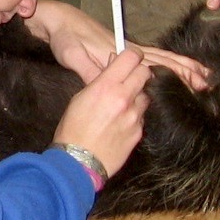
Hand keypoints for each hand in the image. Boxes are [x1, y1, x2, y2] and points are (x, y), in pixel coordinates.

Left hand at [29, 0, 208, 90]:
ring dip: (184, 67)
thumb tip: (104, 84)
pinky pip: (154, 59)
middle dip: (188, 70)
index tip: (194, 83)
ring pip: (163, 58)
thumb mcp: (73, 56)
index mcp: (122, 51)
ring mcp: (129, 49)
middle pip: (166, 59)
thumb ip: (89, 70)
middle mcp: (130, 49)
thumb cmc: (65, 38)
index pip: (156, 64)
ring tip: (203, 76)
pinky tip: (177, 73)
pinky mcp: (123, 51)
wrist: (59, 21)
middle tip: (208, 81)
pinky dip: (170, 65)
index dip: (176, 73)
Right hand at [54, 48, 150, 177]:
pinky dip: (135, 115)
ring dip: (138, 96)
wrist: (78, 163)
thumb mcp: (80, 98)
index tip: (129, 59)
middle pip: (146, 72)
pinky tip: (122, 122)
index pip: (131, 57)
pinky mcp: (139, 131)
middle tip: (130, 79)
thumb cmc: (73, 130)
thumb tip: (114, 65)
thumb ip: (100, 80)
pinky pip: (143, 115)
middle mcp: (124, 98)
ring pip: (146, 95)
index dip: (132, 56)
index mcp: (106, 86)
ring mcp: (134, 115)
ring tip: (123, 105)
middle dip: (139, 72)